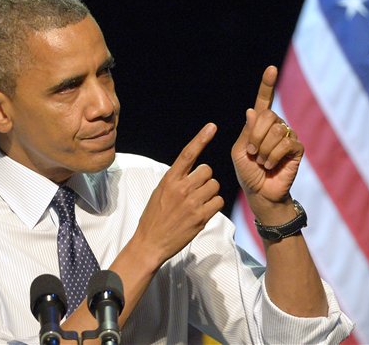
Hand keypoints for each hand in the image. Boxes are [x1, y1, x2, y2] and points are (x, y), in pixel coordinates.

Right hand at [134, 123, 223, 267]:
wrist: (150, 242)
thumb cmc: (154, 217)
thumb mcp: (160, 192)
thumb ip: (176, 180)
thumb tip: (192, 171)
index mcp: (169, 179)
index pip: (187, 154)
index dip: (201, 138)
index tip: (212, 126)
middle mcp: (181, 188)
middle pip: (207, 170)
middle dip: (205, 179)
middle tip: (196, 191)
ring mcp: (192, 202)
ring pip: (214, 186)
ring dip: (210, 193)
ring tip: (197, 204)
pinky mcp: (200, 217)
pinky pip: (218, 202)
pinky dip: (213, 206)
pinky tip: (202, 212)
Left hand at [231, 66, 303, 219]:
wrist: (260, 193)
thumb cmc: (247, 172)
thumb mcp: (239, 151)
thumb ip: (246, 132)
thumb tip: (252, 110)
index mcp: (259, 125)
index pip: (264, 101)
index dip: (267, 85)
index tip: (270, 69)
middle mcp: (275, 127)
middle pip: (267, 116)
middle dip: (254, 136)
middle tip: (252, 153)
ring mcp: (287, 136)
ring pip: (276, 130)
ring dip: (263, 149)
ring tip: (262, 162)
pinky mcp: (297, 148)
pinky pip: (285, 143)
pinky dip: (273, 156)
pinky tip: (271, 165)